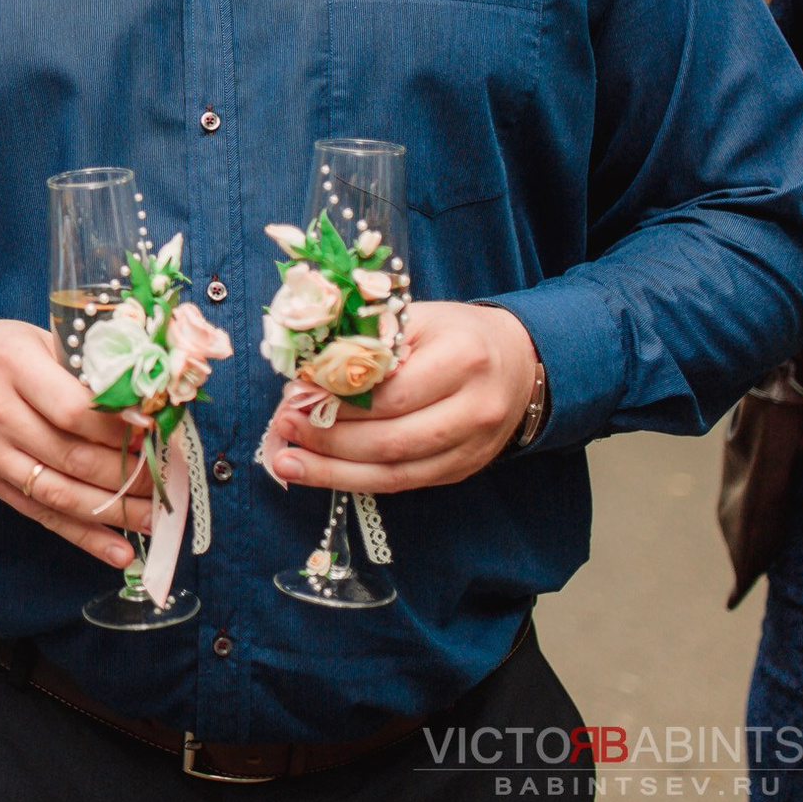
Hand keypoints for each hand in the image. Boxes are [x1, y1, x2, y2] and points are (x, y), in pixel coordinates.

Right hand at [0, 317, 156, 568]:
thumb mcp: (37, 338)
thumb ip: (85, 365)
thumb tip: (150, 396)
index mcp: (13, 366)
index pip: (73, 408)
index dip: (119, 428)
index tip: (157, 434)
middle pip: (72, 456)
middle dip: (129, 474)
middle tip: (169, 480)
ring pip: (60, 493)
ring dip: (114, 513)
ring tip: (156, 518)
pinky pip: (42, 516)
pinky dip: (84, 537)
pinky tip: (119, 551)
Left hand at [263, 302, 536, 493]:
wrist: (518, 362)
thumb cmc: (455, 334)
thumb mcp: (416, 318)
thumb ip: (367, 340)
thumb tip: (306, 370)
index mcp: (464, 359)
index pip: (392, 394)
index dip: (339, 401)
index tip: (295, 394)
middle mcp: (474, 409)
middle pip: (391, 440)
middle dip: (329, 439)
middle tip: (284, 427)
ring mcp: (472, 447)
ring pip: (395, 472)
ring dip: (334, 471)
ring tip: (287, 463)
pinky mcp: (463, 469)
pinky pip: (404, 483)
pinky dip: (358, 480)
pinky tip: (322, 472)